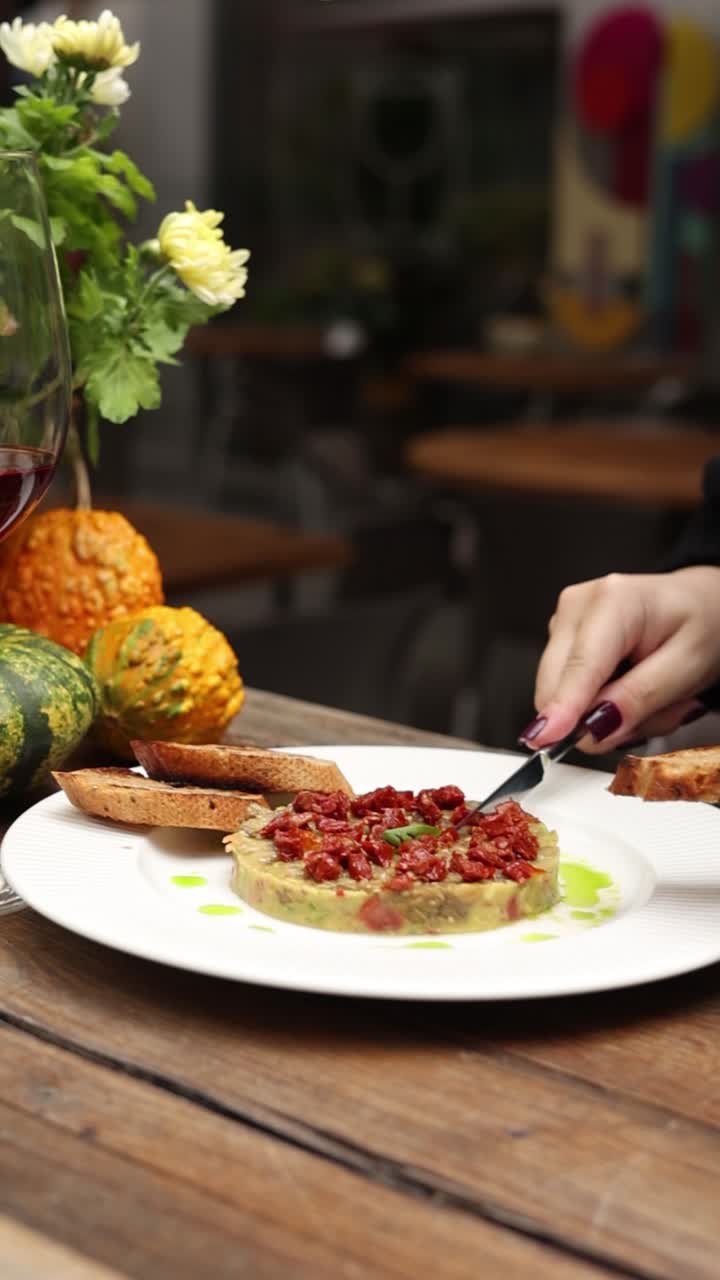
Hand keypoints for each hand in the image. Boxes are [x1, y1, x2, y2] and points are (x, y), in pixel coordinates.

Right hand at [520, 567, 719, 752]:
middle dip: (602, 718)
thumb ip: (640, 698)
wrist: (700, 604)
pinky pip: (566, 693)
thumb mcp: (688, 666)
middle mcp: (578, 607)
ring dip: (606, 715)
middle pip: (558, 686)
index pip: (580, 667)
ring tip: (651, 695)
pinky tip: (631, 688)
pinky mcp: (561, 641)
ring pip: (561, 697)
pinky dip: (600, 705)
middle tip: (658, 711)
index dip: (563, 706)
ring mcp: (564, 623)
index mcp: (613, 602)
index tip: (548, 738)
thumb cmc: (700, 625)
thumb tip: (594, 729)